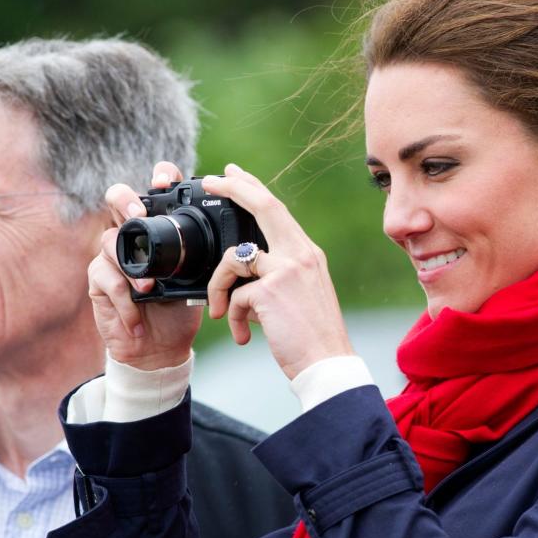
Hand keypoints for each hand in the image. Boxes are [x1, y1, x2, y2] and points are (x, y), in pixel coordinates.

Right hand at [92, 162, 201, 369]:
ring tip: (148, 289)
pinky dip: (124, 301)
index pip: (156, 191)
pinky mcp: (99, 281)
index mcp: (159, 230)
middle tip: (139, 214)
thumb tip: (235, 243)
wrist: (161, 349)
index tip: (166, 182)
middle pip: (117, 197)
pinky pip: (105, 279)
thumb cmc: (181, 310)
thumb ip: (209, 259)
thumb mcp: (201, 282)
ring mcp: (112, 256)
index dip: (158, 177)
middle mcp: (133, 236)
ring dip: (131, 268)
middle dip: (125, 199)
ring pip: (110, 240)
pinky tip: (137, 317)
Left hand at [203, 163, 354, 379]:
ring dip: (218, 286)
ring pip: (233, 258)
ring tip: (221, 311)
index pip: (277, 210)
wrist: (327, 364)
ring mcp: (286, 270)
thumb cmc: (313, 337)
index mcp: (308, 254)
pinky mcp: (270, 291)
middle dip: (233, 187)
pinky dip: (233, 317)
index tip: (233, 174)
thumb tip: (244, 279)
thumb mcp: (301, 296)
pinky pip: (235, 296)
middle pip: (263, 206)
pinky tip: (244, 335)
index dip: (253, 188)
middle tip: (209, 180)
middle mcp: (301, 255)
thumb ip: (278, 277)